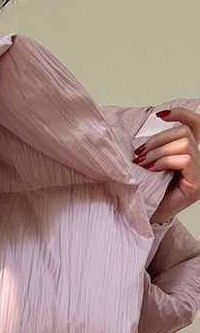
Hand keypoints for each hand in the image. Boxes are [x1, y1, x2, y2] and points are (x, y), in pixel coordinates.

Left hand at [132, 106, 199, 222]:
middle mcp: (199, 161)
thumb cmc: (146, 193)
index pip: (195, 125)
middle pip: (185, 132)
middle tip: (139, 154)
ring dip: (158, 151)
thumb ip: (155, 148)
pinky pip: (184, 159)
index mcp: (189, 154)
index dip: (181, 114)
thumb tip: (143, 130)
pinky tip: (151, 170)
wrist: (145, 218)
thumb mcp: (149, 165)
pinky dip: (164, 161)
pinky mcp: (196, 183)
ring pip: (184, 144)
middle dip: (158, 139)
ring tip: (143, 163)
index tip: (160, 114)